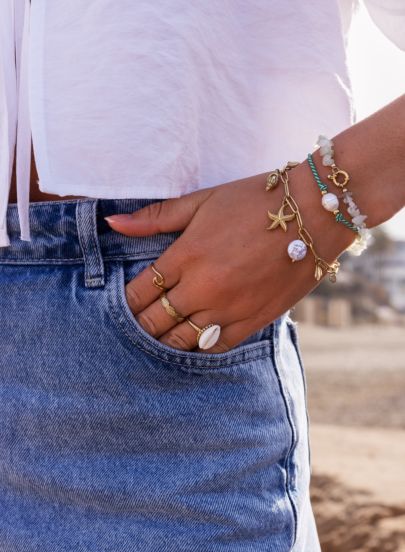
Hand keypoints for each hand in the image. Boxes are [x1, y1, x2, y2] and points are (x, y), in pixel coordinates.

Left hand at [104, 163, 353, 352]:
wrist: (312, 213)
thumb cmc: (253, 200)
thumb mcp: (202, 201)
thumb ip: (155, 217)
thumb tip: (112, 224)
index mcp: (186, 255)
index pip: (140, 291)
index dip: (127, 301)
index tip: (126, 303)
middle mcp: (203, 287)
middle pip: (155, 321)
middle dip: (141, 323)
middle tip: (138, 323)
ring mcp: (229, 308)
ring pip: (182, 340)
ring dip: (165, 340)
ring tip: (160, 336)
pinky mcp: (253, 320)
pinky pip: (216, 347)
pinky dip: (199, 348)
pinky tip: (193, 342)